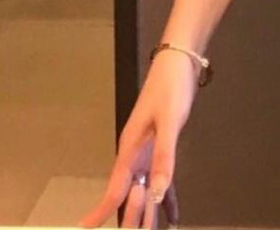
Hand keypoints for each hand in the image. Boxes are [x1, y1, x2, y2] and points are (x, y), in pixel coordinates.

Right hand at [77, 54, 195, 227]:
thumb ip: (164, 156)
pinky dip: (166, 198)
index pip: (114, 190)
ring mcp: (147, 152)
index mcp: (131, 150)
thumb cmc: (171, 89)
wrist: (179, 64)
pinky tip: (172, 215)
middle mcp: (136, 156)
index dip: (100, 212)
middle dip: (131, 220)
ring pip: (144, 191)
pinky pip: (161, 179)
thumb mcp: (169, 121)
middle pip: (130, 196)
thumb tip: (155, 193)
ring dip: (148, 213)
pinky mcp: (161, 147)